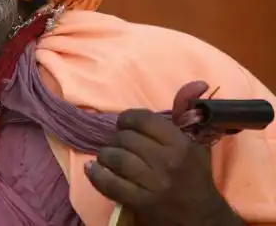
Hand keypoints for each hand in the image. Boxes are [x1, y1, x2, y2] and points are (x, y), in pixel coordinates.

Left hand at [85, 109, 242, 225]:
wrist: (202, 219)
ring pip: (115, 158)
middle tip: (116, 143)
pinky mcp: (141, 203)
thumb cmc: (195, 177)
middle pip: (126, 139)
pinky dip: (96, 175)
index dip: (127, 119)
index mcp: (179, 144)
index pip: (142, 119)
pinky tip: (93, 170)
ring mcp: (153, 184)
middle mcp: (167, 162)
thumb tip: (197, 83)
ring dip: (105, 156)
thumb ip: (187, 114)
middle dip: (115, 139)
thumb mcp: (196, 144)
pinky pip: (110, 184)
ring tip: (106, 157)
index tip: (125, 125)